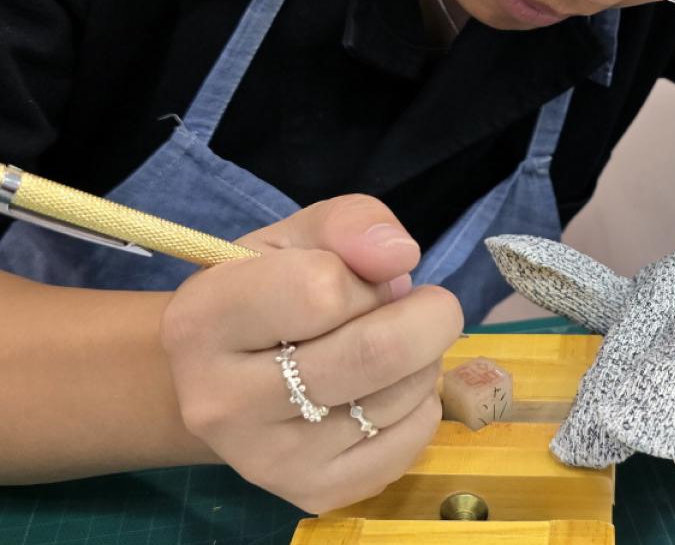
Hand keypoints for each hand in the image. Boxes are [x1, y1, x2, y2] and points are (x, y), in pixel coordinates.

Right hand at [160, 195, 463, 512]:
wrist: (228, 380)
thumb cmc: (267, 293)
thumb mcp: (296, 237)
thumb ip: (350, 224)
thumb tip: (400, 255)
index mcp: (203, 320)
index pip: (321, 290)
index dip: (363, 276)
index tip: (363, 276)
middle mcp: (222, 403)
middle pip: (375, 352)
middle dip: (427, 315)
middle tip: (426, 303)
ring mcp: (266, 460)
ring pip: (401, 395)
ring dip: (424, 357)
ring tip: (392, 345)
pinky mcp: (313, 492)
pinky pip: (413, 438)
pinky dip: (423, 402)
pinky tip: (387, 388)